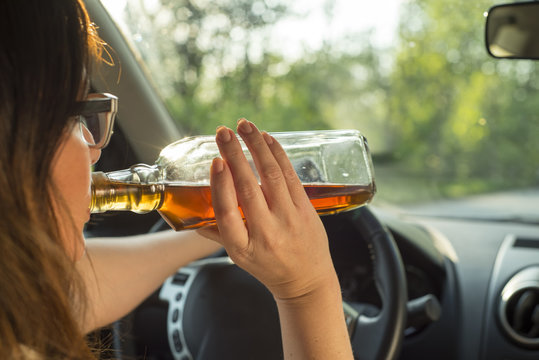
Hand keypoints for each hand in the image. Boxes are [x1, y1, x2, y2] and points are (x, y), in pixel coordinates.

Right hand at [197, 119, 337, 300]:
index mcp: (243, 248)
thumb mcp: (238, 256)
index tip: (216, 161)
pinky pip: (290, 176)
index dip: (221, 186)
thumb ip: (217, 232)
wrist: (306, 279)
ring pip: (272, 176)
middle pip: (248, 189)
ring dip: (256, 146)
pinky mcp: (306, 209)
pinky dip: (277, 154)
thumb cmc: (268, 266)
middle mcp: (267, 233)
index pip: (227, 214)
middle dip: (235, 155)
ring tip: (244, 126)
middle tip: (222, 132)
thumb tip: (191, 211)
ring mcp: (289, 219)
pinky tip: (266, 138)